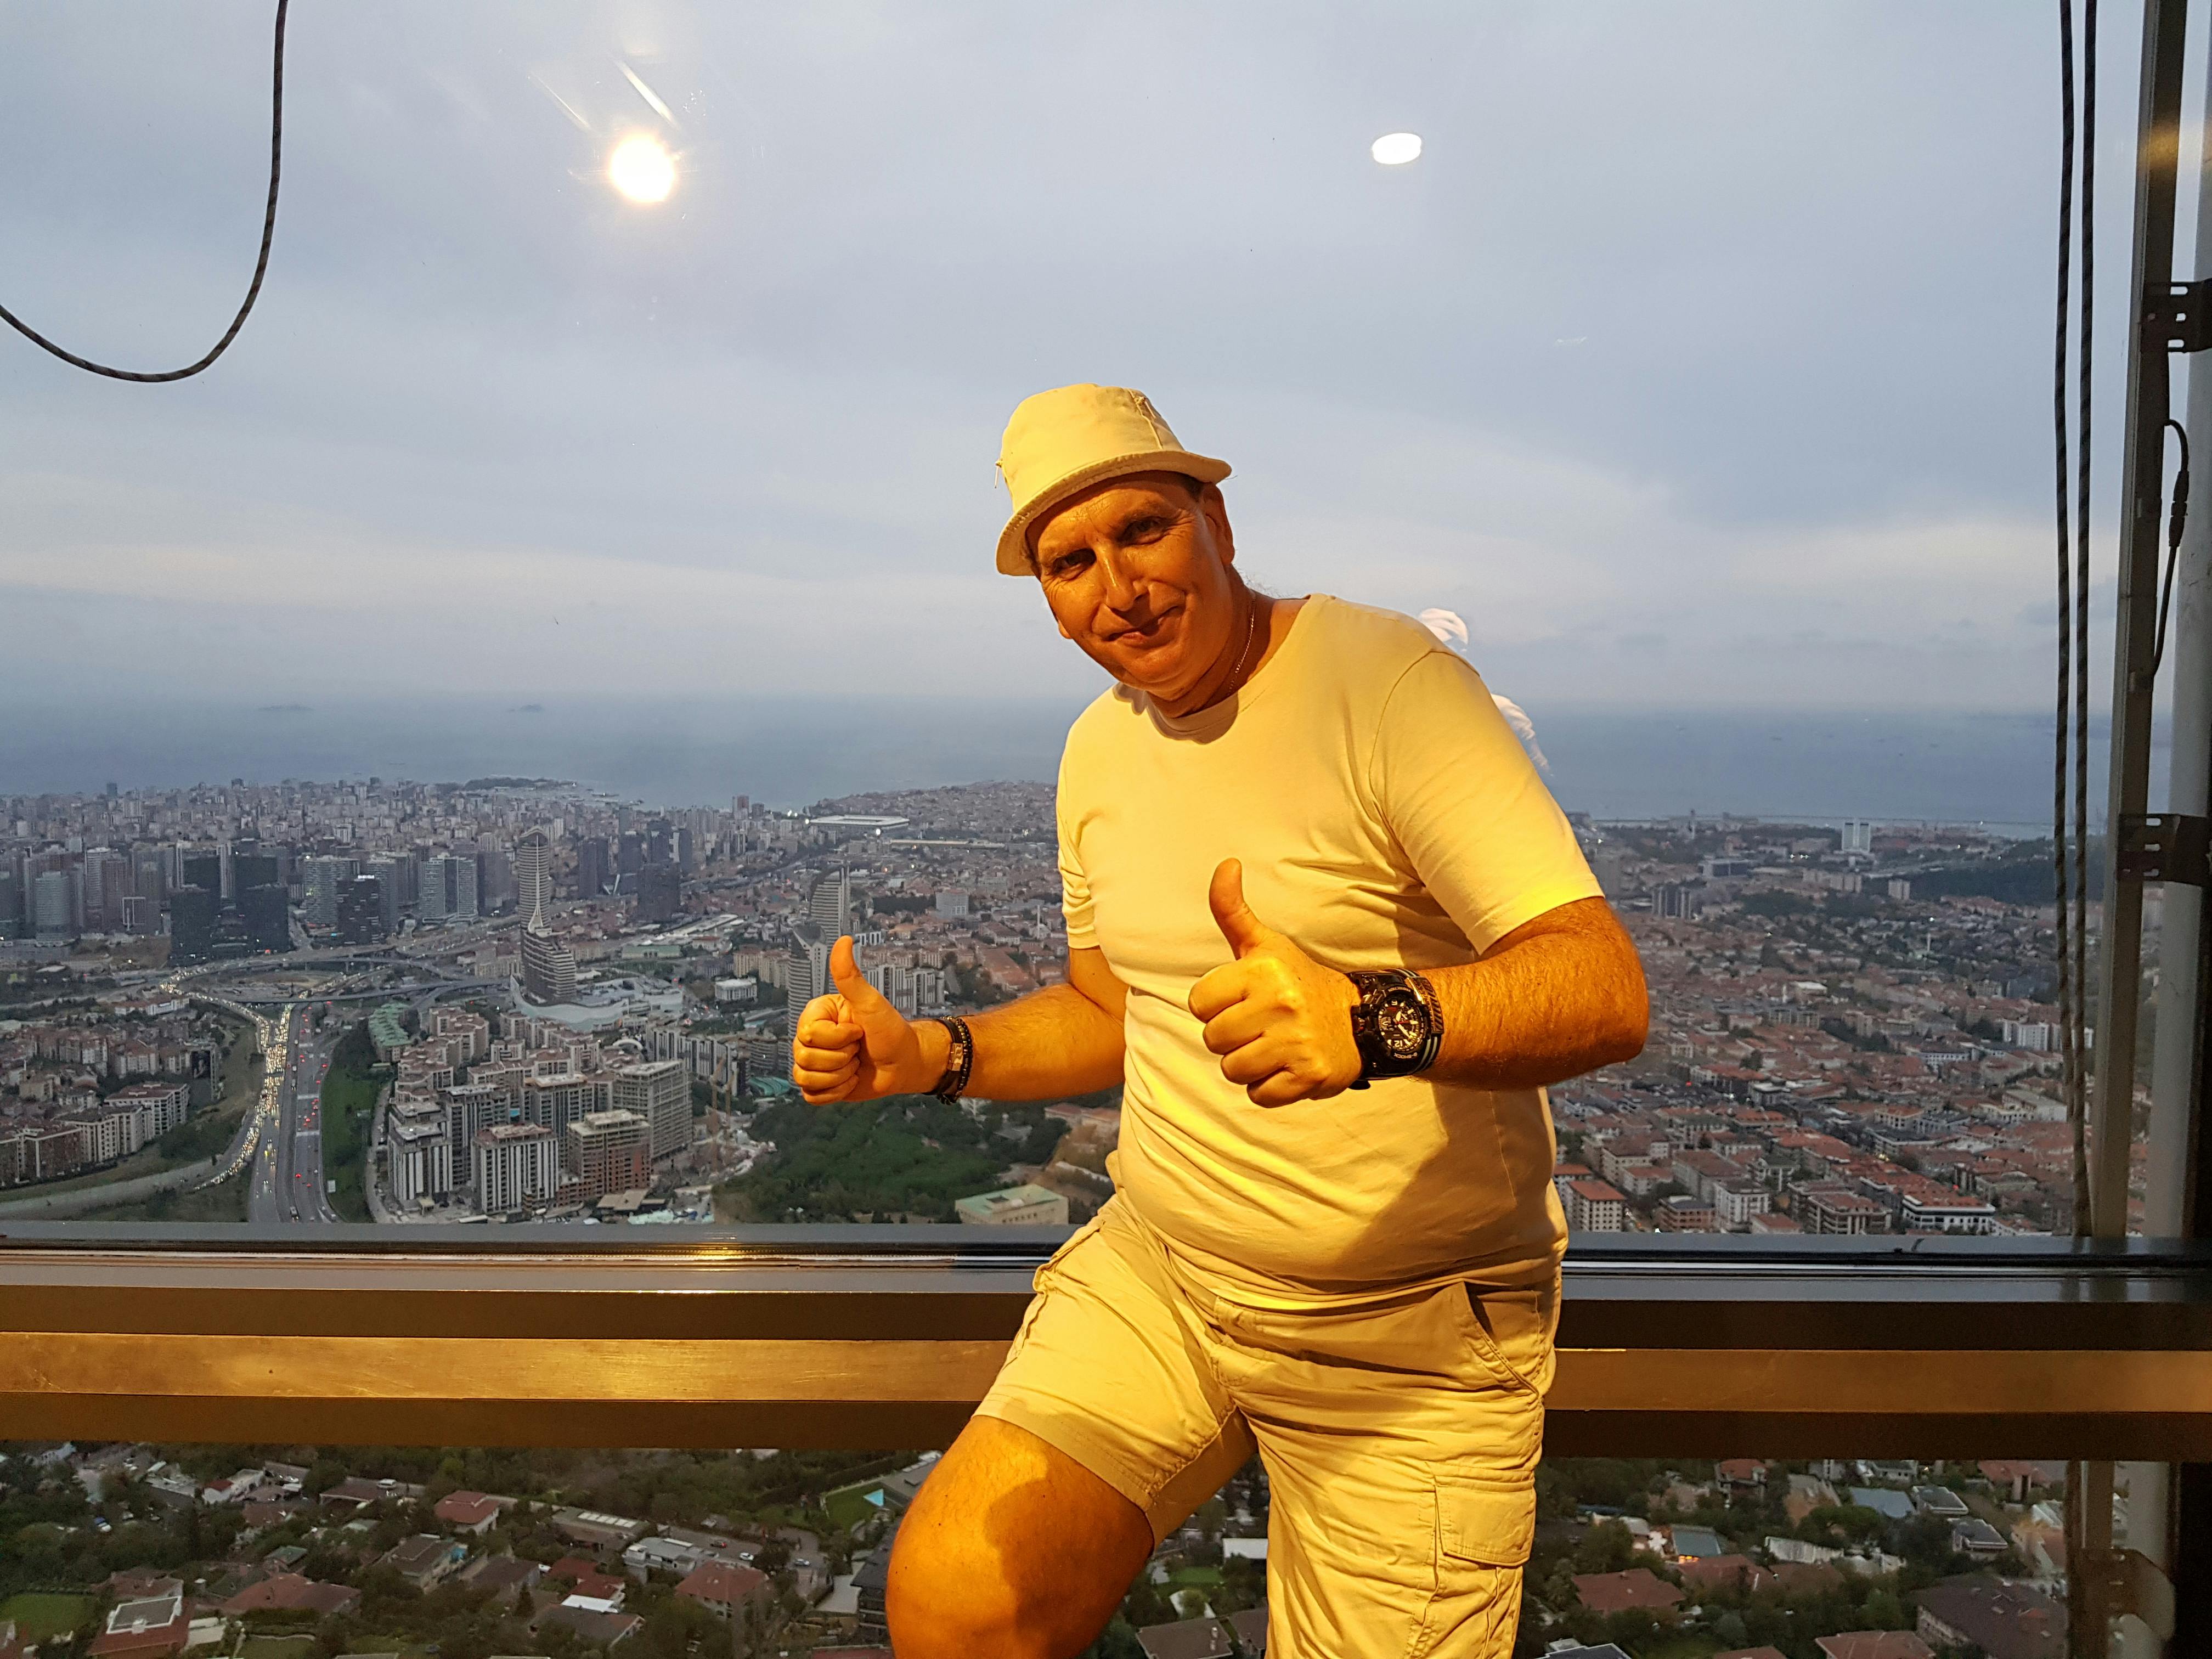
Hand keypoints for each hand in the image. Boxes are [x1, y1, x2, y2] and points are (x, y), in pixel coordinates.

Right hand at [790, 937, 936, 1103]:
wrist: (905, 1064)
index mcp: (818, 1015)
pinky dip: (835, 1092)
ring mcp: (815, 1062)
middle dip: (840, 1059)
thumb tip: (844, 941)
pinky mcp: (820, 1084)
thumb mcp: (871, 1002)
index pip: (808, 1034)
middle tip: (858, 1049)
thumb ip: (851, 975)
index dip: (837, 1038)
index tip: (857, 1031)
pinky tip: (850, 1080)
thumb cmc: (892, 1031)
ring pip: (806, 1078)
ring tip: (854, 1064)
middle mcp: (812, 1037)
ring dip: (839, 1077)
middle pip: (804, 1058)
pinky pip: (811, 1096)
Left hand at [1187, 858, 1361, 1105]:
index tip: (1243, 1001)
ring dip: (1248, 1065)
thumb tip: (1226, 863)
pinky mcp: (1308, 1075)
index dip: (1216, 1006)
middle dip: (1231, 1038)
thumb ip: (1233, 910)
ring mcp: (1296, 1042)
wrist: (1362, 1020)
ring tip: (1273, 1047)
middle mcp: (1280, 1003)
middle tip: (1261, 1026)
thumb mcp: (1265, 945)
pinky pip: (1259, 1095)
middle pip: (1213, 1040)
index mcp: (1262, 970)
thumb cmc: (1298, 982)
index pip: (1198, 1004)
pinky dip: (1269, 1088)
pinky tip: (1287, 1067)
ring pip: (1232, 1070)